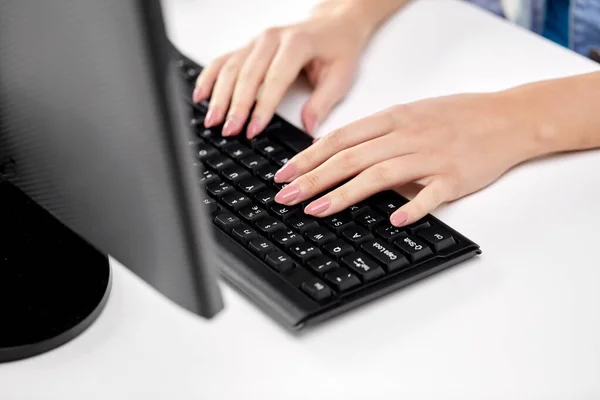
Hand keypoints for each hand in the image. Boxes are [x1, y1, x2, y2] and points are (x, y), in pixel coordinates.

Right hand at [193, 4, 372, 138]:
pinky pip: (223, 61)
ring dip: (219, 95)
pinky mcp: (248, 47)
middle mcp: (272, 39)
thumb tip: (308, 127)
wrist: (334, 25)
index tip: (253, 129)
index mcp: (297, 44)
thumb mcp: (341, 76)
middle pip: (247, 74)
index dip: (262, 107)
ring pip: (231, 68)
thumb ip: (323, 102)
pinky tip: (200, 96)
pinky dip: (209, 78)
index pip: (275, 79)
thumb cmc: (338, 49)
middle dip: (235, 105)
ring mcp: (257, 41)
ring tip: (211, 120)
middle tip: (228, 130)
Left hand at [272, 91, 544, 225]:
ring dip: (344, 194)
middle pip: (351, 158)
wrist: (507, 118)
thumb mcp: (411, 114)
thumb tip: (338, 153)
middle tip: (286, 197)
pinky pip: (430, 194)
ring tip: (316, 210)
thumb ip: (376, 133)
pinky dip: (412, 207)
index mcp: (393, 119)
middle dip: (312, 178)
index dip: (308, 157)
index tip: (284, 174)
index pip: (340, 139)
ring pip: (379, 175)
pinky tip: (393, 220)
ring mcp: (430, 157)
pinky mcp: (454, 178)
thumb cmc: (456, 117)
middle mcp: (406, 136)